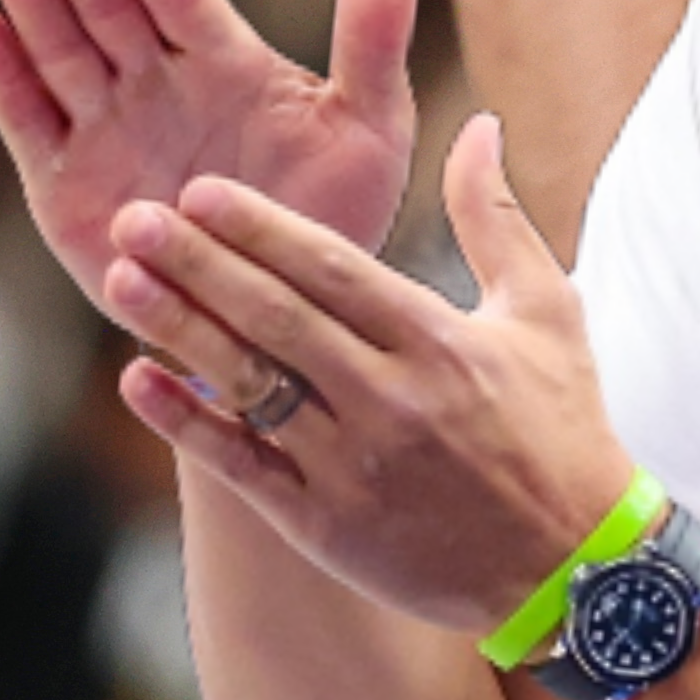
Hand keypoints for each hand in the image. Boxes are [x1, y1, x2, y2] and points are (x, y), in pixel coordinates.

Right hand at [0, 0, 420, 295]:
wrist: (275, 323)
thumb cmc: (330, 221)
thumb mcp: (370, 130)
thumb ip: (371, 39)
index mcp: (225, 61)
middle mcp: (156, 83)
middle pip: (104, 1)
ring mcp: (103, 129)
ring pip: (57, 44)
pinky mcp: (60, 183)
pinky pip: (27, 120)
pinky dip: (1, 76)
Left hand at [101, 115, 631, 638]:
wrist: (580, 574)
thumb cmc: (560, 431)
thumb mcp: (546, 314)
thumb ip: (495, 218)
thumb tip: (480, 125)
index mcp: (439, 341)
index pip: (332, 270)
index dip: (260, 229)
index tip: (197, 192)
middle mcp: (393, 400)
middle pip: (277, 319)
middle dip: (197, 265)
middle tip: (130, 218)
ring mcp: (357, 468)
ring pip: (252, 387)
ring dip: (180, 331)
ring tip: (118, 282)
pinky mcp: (329, 528)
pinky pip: (244, 468)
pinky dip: (188, 425)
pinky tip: (137, 382)